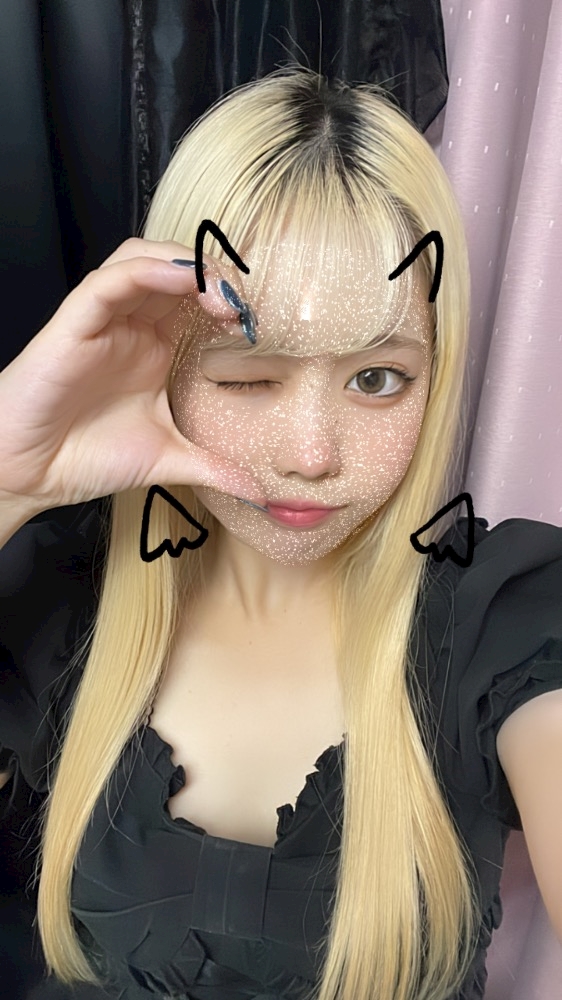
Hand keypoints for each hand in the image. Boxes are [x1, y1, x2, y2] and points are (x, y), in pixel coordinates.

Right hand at [0, 237, 264, 513]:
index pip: (195, 301)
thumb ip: (213, 468)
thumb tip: (258, 494)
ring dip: (184, 265)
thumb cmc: (86, 457)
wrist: (31, 475)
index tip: (256, 324)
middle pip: (175, 270)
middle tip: (241, 305)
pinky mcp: (74, 324)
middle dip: (213, 276)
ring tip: (216, 292)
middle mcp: (130, 327)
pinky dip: (146, 271)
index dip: (228, 300)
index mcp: (153, 348)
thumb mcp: (167, 459)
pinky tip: (180, 279)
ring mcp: (102, 322)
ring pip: (142, 261)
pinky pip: (109, 282)